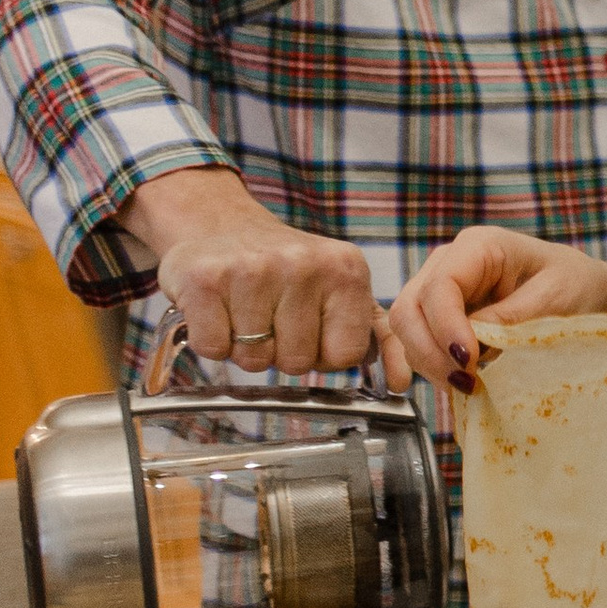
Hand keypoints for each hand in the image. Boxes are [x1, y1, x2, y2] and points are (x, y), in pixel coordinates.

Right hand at [126, 171, 382, 377]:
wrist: (221, 224)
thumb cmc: (287, 271)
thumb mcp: (343, 292)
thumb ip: (379, 337)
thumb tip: (400, 383)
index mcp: (345, 269)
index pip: (344, 356)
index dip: (322, 354)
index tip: (309, 328)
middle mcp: (303, 264)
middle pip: (297, 362)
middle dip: (281, 352)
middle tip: (271, 317)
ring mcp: (252, 268)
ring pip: (254, 360)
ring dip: (245, 347)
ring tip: (245, 311)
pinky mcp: (205, 278)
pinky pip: (213, 348)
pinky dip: (212, 341)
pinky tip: (218, 310)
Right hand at [385, 230, 606, 388]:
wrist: (587, 291)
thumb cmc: (577, 285)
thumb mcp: (555, 298)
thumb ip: (512, 318)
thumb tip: (471, 343)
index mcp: (479, 246)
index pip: (440, 286)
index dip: (446, 327)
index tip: (468, 361)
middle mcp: (450, 263)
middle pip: (410, 308)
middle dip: (429, 351)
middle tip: (464, 382)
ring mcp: (441, 290)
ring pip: (407, 330)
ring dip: (429, 363)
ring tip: (468, 385)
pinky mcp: (442, 317)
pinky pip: (420, 343)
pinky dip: (431, 366)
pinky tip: (459, 381)